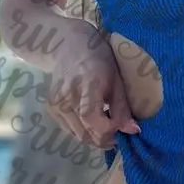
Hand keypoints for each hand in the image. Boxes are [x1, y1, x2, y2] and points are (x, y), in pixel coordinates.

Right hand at [47, 24, 140, 149]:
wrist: (68, 45)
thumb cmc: (98, 58)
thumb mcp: (116, 79)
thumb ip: (122, 107)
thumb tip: (132, 131)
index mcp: (86, 84)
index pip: (92, 119)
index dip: (109, 130)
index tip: (124, 128)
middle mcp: (66, 96)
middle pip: (85, 133)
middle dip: (106, 138)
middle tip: (119, 132)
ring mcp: (55, 104)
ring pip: (78, 136)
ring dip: (95, 137)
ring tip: (107, 124)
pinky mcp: (51, 109)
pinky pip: (70, 130)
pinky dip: (84, 131)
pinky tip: (93, 120)